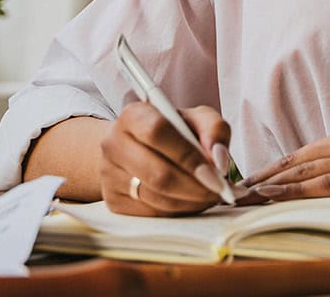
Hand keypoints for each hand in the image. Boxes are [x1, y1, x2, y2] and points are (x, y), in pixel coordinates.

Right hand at [99, 102, 231, 215]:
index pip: (157, 132)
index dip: (188, 156)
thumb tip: (219, 162)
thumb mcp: (196, 120)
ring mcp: (109, 174)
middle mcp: (113, 142)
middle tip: (220, 192)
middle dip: (196, 188)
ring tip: (209, 196)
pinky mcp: (112, 200)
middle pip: (157, 173)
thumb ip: (215, 130)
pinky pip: (152, 213)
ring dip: (191, 202)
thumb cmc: (173, 132)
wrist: (138, 148)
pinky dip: (178, 211)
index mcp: (133, 115)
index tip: (215, 174)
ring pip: (156, 198)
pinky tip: (190, 201)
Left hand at [245, 125, 329, 210]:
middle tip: (233, 189)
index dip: (272, 168)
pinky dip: (295, 190)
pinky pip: (324, 183)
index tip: (246, 180)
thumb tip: (320, 184)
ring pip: (304, 171)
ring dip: (270, 184)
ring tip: (244, 195)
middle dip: (262, 175)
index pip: (302, 153)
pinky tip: (274, 196)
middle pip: (296, 160)